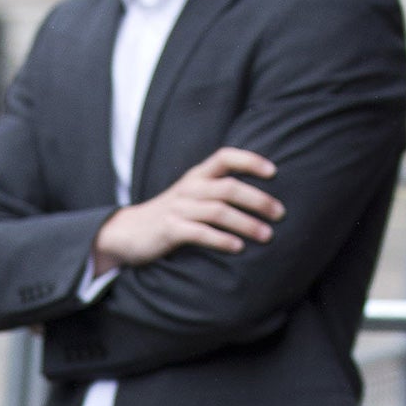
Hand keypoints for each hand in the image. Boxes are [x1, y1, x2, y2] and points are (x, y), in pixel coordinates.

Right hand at [91, 146, 280, 274]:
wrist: (126, 234)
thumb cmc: (168, 217)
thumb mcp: (190, 197)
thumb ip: (216, 192)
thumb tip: (260, 199)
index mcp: (195, 176)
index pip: (225, 157)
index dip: (250, 160)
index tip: (274, 172)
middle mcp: (188, 188)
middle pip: (228, 187)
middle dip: (258, 200)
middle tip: (280, 215)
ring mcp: (177, 209)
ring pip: (218, 211)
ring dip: (246, 223)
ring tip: (267, 235)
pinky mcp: (168, 230)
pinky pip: (199, 232)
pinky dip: (221, 240)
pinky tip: (238, 248)